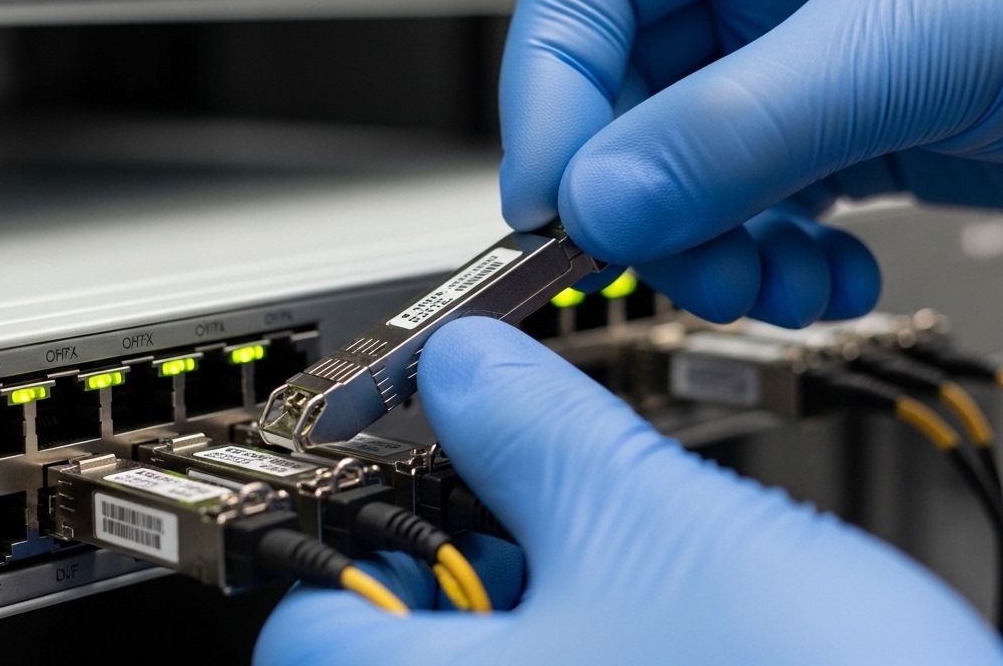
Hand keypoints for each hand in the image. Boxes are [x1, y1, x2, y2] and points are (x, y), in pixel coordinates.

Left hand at [253, 318, 1002, 665]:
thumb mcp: (657, 522)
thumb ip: (538, 432)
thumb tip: (466, 367)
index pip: (316, 618)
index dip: (355, 526)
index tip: (412, 469)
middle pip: (415, 638)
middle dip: (476, 545)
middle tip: (547, 485)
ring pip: (515, 658)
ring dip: (556, 584)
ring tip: (637, 539)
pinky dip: (610, 634)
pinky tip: (686, 602)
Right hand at [501, 0, 1002, 326]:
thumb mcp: (915, 35)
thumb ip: (741, 125)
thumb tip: (604, 199)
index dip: (552, 89)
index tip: (556, 196)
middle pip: (626, 89)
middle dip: (642, 194)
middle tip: (668, 259)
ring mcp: (805, 57)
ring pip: (686, 167)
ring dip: (710, 247)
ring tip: (763, 283)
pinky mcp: (851, 130)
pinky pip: (761, 209)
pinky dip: (776, 262)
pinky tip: (827, 278)